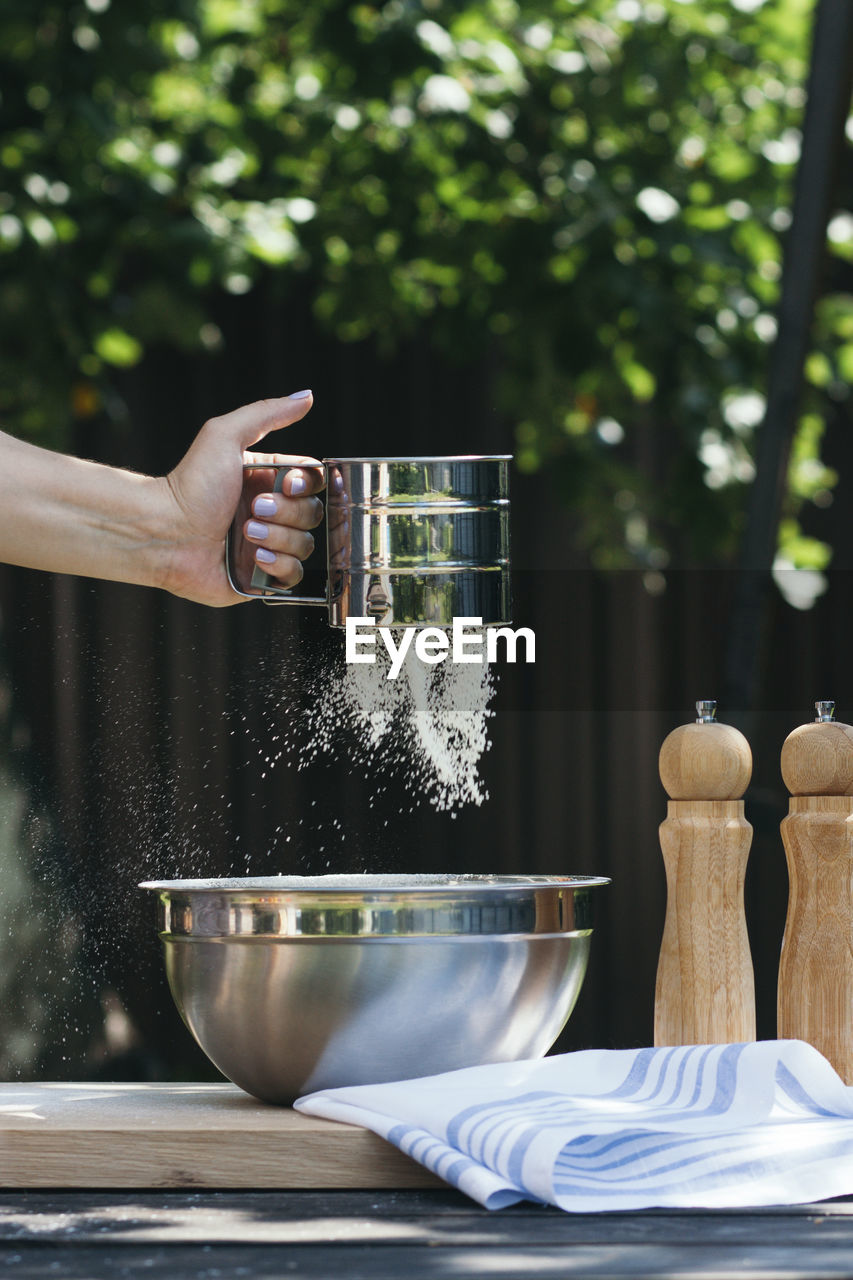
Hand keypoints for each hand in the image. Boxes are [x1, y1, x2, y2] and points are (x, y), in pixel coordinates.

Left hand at [160, 391, 323, 606]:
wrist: (164, 533)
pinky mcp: (262, 578)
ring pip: (306, 545)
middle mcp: (271, 514)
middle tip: (253, 510)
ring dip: (278, 538)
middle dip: (286, 513)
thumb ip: (267, 413)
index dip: (306, 485)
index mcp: (267, 482)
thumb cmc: (190, 485)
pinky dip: (279, 565)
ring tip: (245, 533)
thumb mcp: (225, 436)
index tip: (284, 484)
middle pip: (313, 514)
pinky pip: (294, 576)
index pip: (313, 482)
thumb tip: (307, 396)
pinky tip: (254, 557)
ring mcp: (268, 546)